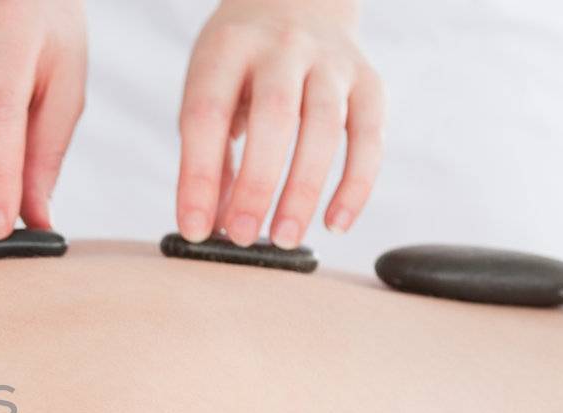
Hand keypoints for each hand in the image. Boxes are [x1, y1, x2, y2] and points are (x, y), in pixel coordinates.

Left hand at [176, 0, 383, 248]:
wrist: (297, 0)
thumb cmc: (240, 63)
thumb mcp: (208, 88)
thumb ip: (208, 152)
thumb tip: (209, 224)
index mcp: (229, 48)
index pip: (208, 115)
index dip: (199, 176)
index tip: (193, 228)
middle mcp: (283, 48)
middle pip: (273, 118)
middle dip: (256, 184)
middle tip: (241, 237)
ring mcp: (332, 62)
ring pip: (325, 128)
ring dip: (304, 191)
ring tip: (283, 238)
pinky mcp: (369, 81)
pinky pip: (369, 137)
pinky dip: (355, 185)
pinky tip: (335, 223)